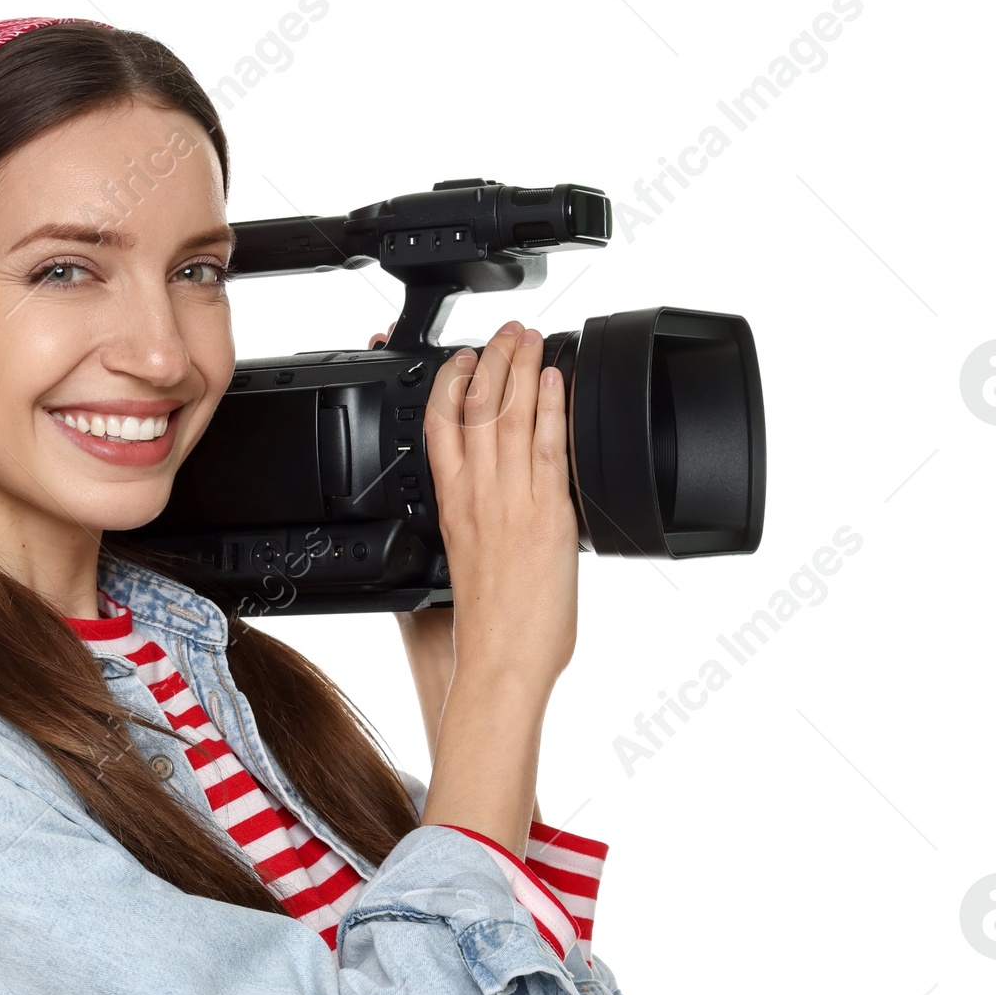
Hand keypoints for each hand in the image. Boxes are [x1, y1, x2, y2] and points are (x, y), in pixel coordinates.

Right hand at [423, 321, 576, 693]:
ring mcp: (510, 502)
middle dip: (490, 361)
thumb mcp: (468, 567)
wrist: (500, 663)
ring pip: (508, 418)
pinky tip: (555, 381)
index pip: (440, 430)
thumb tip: (496, 517)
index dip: (449, 385)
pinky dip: (550, 408)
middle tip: (505, 331)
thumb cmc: (487, 631)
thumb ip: (480, 530)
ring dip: (521, 369)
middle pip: (474, 411)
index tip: (462, 358)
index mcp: (452, 508)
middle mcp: (476, 498)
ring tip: (531, 338)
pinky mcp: (547, 514)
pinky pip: (547, 447)